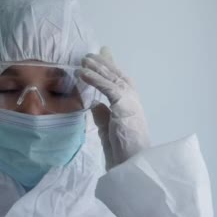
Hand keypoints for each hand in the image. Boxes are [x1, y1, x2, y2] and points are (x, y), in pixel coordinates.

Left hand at [79, 46, 149, 168]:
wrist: (133, 163)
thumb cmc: (123, 150)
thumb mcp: (108, 129)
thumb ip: (102, 115)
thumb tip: (94, 103)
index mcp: (129, 104)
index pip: (118, 81)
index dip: (109, 68)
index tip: (100, 55)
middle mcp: (132, 99)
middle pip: (116, 75)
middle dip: (104, 63)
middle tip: (89, 54)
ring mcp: (130, 101)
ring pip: (112, 79)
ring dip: (97, 67)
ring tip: (84, 60)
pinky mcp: (125, 106)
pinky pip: (108, 88)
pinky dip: (95, 79)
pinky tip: (83, 73)